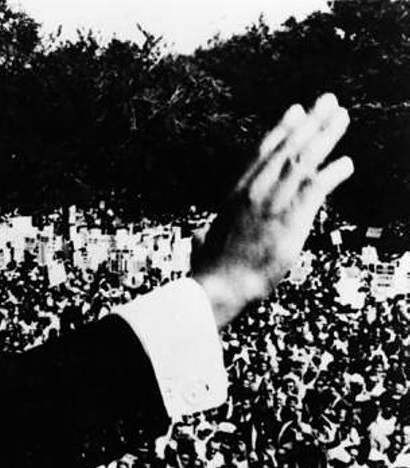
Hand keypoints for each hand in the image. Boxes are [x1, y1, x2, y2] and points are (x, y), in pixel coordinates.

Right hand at [192, 93, 353, 327]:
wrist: (219, 287)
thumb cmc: (210, 273)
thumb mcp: (205, 246)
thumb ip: (205, 236)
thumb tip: (199, 237)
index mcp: (236, 195)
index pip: (262, 153)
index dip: (282, 129)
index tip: (296, 111)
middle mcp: (255, 191)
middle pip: (287, 148)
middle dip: (310, 122)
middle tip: (328, 101)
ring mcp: (273, 203)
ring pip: (304, 160)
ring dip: (326, 136)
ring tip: (342, 118)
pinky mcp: (290, 219)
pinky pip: (316, 187)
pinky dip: (333, 173)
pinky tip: (346, 164)